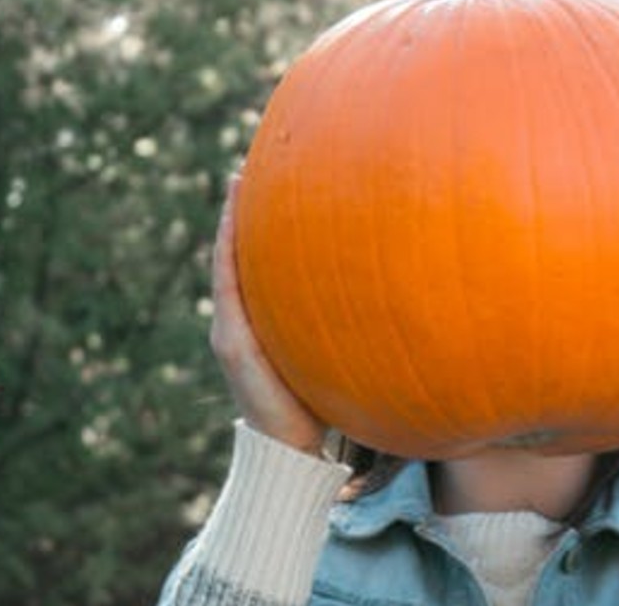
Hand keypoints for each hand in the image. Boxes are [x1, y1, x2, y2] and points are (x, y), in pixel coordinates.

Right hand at [210, 175, 326, 453]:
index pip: (256, 264)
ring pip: (226, 263)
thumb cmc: (322, 405)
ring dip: (232, 221)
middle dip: (242, 212)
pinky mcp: (233, 344)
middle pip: (236, 254)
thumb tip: (392, 293)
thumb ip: (344, 325)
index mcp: (260, 324)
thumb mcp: (334, 354)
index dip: (259, 226)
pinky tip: (239, 219)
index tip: (274, 183)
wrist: (295, 451)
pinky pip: (229, 285)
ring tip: (240, 182)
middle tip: (253, 167)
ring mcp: (231, 331)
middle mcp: (239, 322)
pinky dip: (230, 251)